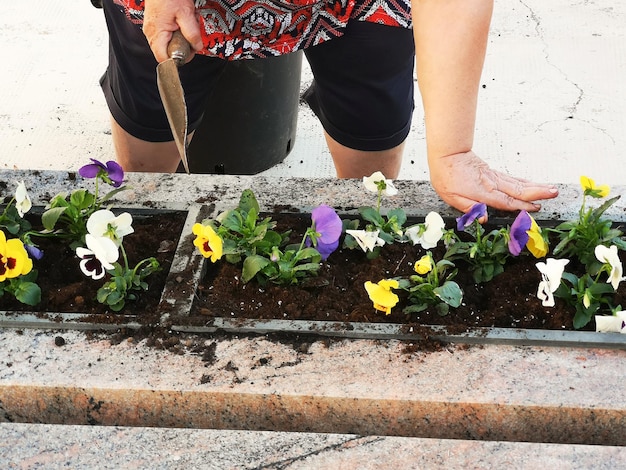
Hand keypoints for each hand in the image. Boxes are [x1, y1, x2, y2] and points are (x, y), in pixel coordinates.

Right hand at [143, 0, 202, 62]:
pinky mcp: (155, 25)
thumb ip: (192, 33)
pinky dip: (176, 32)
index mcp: (156, 33)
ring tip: (185, 25)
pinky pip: (166, 36)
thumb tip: (197, 47)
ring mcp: (152, 29)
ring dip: (179, 39)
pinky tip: (180, 22)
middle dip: (181, 47)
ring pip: (167, 44)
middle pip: (166, 53)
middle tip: (190, 37)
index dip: (177, 60)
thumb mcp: (186, 14)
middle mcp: (151, 33)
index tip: (188, 53)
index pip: (164, 59)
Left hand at [429, 150, 558, 215]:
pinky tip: (533, 184)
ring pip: (518, 183)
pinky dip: (525, 182)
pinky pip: (512, 179)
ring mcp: (494, 177)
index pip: (506, 201)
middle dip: (537, 192)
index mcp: (483, 192)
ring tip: (551, 188)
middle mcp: (492, 184)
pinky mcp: (493, 173)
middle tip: (554, 193)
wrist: (447, 154)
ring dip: (536, 186)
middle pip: (518, 190)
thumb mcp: (451, 197)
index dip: (521, 205)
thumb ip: (468, 208)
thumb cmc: (446, 176)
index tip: (536, 207)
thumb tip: (483, 219)